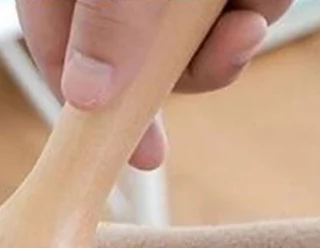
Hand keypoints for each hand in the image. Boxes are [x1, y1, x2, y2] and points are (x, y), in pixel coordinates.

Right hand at [16, 0, 292, 169]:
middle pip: (138, 65)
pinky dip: (253, 5)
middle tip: (229, 46)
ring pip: (192, 41)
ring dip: (230, 37)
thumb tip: (84, 96)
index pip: (66, 69)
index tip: (141, 160)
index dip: (99, 125)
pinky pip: (230, 10)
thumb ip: (104, 23)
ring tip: (244, 6)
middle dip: (191, 69)